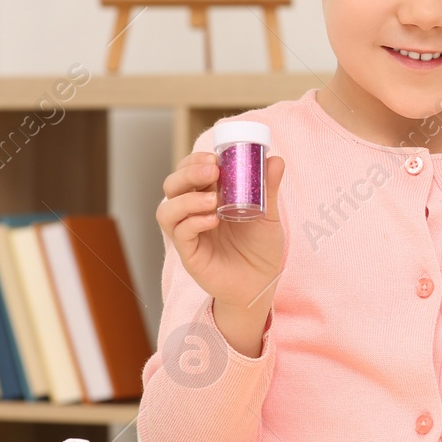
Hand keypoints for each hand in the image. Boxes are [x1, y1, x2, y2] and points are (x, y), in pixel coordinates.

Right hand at [156, 149, 285, 350]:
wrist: (262, 283)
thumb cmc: (261, 248)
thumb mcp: (268, 215)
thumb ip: (269, 188)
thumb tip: (275, 159)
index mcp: (208, 196)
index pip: (189, 171)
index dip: (195, 160)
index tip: (215, 157)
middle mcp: (193, 212)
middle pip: (172, 185)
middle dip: (188, 173)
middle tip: (212, 172)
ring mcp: (189, 233)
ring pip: (167, 209)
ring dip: (187, 200)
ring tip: (214, 202)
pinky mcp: (189, 254)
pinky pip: (179, 234)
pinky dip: (193, 223)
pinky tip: (212, 221)